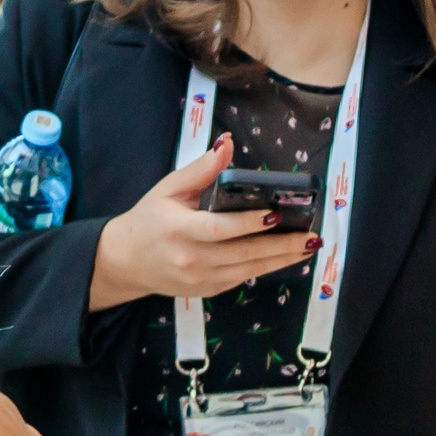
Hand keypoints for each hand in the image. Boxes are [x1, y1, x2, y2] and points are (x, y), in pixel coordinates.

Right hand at [86, 134, 316, 311]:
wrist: (125, 261)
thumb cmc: (149, 219)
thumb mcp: (169, 188)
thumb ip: (201, 168)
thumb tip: (227, 144)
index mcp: (179, 230)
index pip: (220, 228)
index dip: (249, 223)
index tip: (276, 215)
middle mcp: (191, 259)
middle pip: (243, 253)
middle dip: (281, 245)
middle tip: (310, 235)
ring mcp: (199, 279)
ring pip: (248, 270)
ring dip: (281, 259)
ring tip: (308, 246)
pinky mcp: (206, 290)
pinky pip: (241, 279)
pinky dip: (265, 268)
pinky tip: (285, 257)